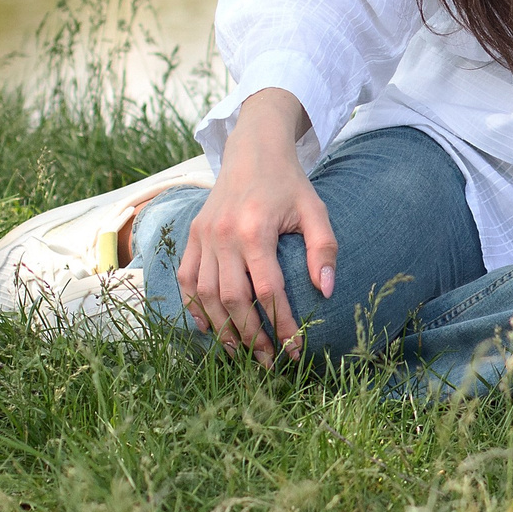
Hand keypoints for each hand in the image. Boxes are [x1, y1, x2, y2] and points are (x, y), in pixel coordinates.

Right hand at [175, 90, 335, 366]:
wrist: (253, 149)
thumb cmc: (289, 183)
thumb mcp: (315, 209)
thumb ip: (323, 248)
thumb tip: (326, 290)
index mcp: (256, 228)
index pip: (268, 289)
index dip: (282, 324)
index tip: (295, 349)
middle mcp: (224, 235)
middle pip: (232, 299)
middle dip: (251, 336)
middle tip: (268, 362)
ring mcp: (203, 236)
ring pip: (206, 294)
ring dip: (222, 329)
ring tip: (240, 353)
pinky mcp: (192, 235)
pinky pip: (187, 278)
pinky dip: (194, 306)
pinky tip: (209, 327)